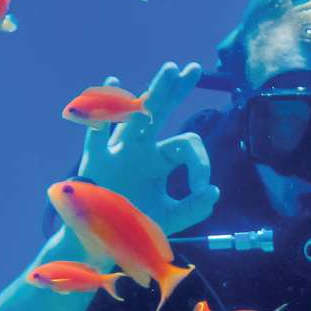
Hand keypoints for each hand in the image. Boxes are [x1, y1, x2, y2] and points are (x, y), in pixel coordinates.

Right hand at [77, 61, 218, 236]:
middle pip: (160, 112)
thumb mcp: (170, 217)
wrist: (102, 241)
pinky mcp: (96, 163)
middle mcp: (140, 148)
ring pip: (136, 115)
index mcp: (159, 159)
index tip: (201, 187)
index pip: (186, 145)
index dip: (200, 163)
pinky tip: (114, 82)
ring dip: (154, 93)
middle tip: (193, 69)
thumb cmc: (135, 223)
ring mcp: (118, 152)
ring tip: (171, 70)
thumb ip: (193, 207)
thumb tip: (213, 191)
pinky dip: (105, 110)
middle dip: (176, 90)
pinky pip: (99, 132)